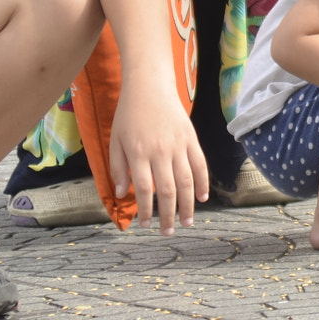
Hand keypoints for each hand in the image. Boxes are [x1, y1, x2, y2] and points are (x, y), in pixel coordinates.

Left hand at [106, 80, 206, 232]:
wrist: (149, 86)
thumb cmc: (128, 114)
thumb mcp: (115, 141)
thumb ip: (117, 168)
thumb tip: (121, 194)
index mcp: (139, 153)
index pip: (144, 189)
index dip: (145, 210)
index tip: (145, 225)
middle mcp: (160, 151)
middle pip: (168, 191)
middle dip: (168, 215)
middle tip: (168, 232)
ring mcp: (178, 145)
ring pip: (186, 181)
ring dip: (188, 205)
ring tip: (187, 222)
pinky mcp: (191, 139)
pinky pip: (200, 164)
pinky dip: (203, 182)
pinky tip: (202, 198)